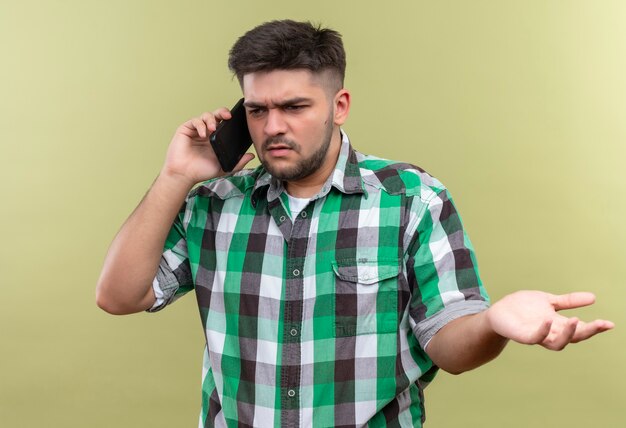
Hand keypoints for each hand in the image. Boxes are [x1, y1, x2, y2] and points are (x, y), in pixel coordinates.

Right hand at [160, 108, 254, 187]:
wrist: (184, 175)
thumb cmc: (201, 171)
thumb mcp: (224, 168)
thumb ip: (238, 163)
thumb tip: (251, 156)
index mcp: (217, 138)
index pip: (225, 124)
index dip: (230, 119)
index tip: (237, 119)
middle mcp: (207, 132)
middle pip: (216, 115)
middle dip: (223, 112)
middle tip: (228, 116)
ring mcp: (197, 130)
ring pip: (206, 115)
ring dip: (211, 120)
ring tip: (213, 129)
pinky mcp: (186, 129)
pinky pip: (195, 121)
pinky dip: (200, 125)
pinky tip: (203, 134)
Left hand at [486, 290, 613, 349]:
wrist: (498, 312)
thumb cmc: (522, 308)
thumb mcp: (548, 300)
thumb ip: (568, 301)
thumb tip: (594, 298)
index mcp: (558, 324)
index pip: (580, 329)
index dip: (595, 328)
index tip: (609, 324)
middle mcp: (550, 332)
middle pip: (573, 338)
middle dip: (588, 332)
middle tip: (600, 324)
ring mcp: (537, 335)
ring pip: (557, 343)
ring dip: (568, 334)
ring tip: (577, 320)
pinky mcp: (522, 336)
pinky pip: (534, 338)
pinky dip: (542, 331)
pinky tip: (547, 320)